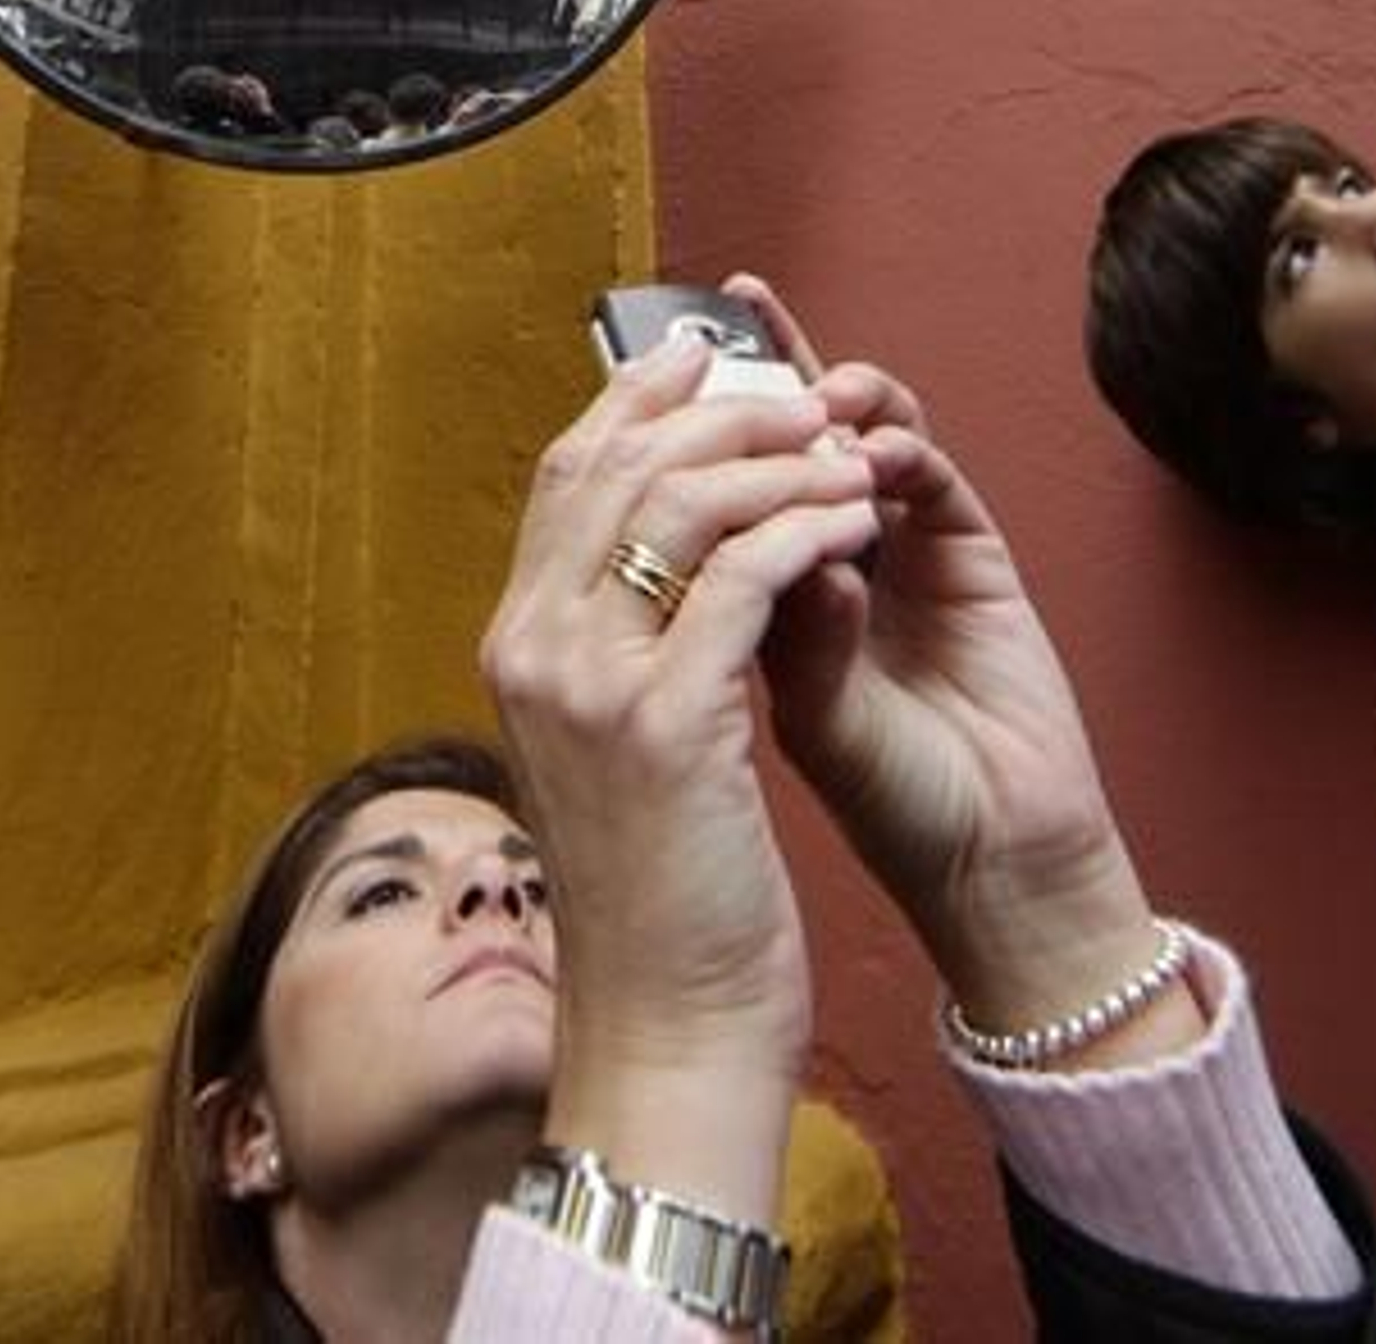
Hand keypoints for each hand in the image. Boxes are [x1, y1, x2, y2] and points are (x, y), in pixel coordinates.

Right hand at [480, 329, 879, 1214]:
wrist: (665, 1019)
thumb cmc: (659, 882)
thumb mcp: (610, 744)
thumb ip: (618, 643)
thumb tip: (671, 542)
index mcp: (517, 645)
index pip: (565, 475)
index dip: (632, 399)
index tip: (699, 356)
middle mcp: (534, 648)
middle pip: (618, 465)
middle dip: (718, 409)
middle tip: (799, 393)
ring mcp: (589, 684)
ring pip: (683, 502)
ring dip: (777, 461)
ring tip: (846, 453)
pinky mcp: (666, 723)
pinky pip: (745, 574)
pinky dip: (808, 530)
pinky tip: (857, 521)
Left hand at [731, 277, 1200, 1052]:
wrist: (997, 861)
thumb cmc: (887, 804)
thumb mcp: (807, 720)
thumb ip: (784, 637)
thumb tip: (754, 548)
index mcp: (760, 598)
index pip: (712, 489)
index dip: (681, 430)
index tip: (642, 374)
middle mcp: (823, 559)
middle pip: (779, 444)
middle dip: (751, 387)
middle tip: (724, 347)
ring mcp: (901, 550)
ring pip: (858, 440)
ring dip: (832, 407)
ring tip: (813, 399)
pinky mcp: (971, 555)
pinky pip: (932, 481)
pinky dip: (902, 455)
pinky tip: (873, 453)